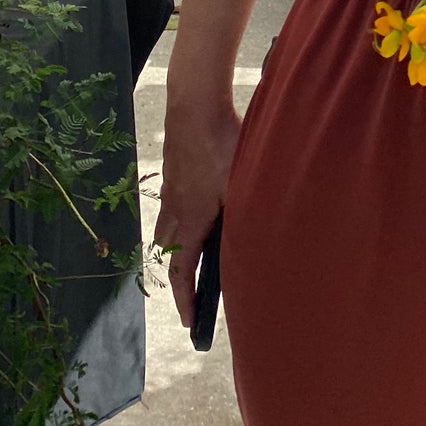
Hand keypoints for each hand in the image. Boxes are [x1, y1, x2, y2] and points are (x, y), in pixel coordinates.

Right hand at [155, 95, 241, 325]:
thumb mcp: (240, 183)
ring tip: (196, 249)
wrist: (195, 103)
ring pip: (167, 227)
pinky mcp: (173, 169)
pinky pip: (171, 204)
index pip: (182, 270)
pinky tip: (199, 205)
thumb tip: (257, 242)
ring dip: (177, 244)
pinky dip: (180, 217)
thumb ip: (245, 214)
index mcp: (191, 217)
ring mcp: (171, 187)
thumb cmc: (222, 142)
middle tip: (193, 288)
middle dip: (179, 274)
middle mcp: (175, 208)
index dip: (185, 299)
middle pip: (168, 251)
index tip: (190, 322)